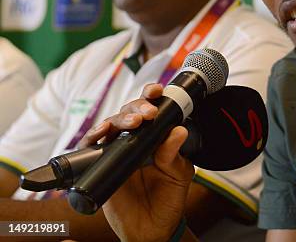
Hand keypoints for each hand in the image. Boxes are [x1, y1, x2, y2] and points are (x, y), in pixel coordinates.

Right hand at [79, 84, 194, 241]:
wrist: (153, 229)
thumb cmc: (167, 199)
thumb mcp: (177, 174)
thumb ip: (174, 153)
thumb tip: (179, 130)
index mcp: (155, 138)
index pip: (152, 111)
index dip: (151, 97)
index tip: (157, 90)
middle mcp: (134, 141)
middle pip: (130, 113)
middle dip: (138, 107)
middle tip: (148, 113)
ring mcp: (116, 152)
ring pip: (112, 125)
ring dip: (120, 118)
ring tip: (134, 122)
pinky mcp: (100, 165)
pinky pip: (93, 147)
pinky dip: (95, 136)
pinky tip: (103, 132)